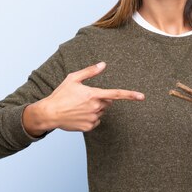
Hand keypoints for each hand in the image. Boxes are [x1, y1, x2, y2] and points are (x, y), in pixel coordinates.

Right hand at [23, 62, 144, 135]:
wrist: (50, 113)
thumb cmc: (61, 94)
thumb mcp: (73, 78)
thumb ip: (90, 71)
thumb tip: (103, 64)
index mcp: (93, 94)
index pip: (116, 94)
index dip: (130, 95)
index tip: (142, 97)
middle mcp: (95, 107)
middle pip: (107, 102)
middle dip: (101, 99)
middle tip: (85, 97)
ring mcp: (93, 118)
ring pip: (102, 112)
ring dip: (95, 108)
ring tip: (79, 106)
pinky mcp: (89, 127)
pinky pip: (96, 121)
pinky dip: (91, 117)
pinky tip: (79, 114)